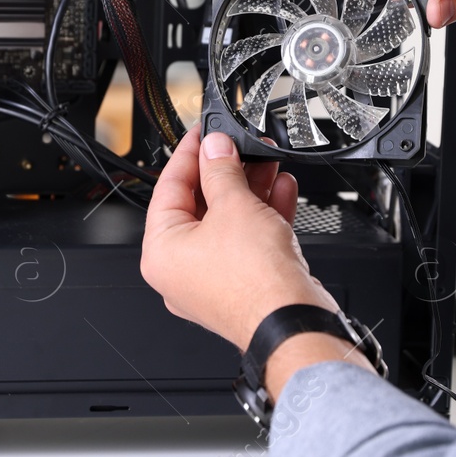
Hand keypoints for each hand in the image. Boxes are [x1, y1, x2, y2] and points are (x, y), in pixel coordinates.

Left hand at [141, 124, 335, 349]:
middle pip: (200, 205)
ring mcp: (214, 279)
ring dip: (250, 189)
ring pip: (229, 222)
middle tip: (239, 146)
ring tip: (267, 162)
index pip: (168, 189)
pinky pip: (248, 241)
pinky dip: (263, 215)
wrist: (293, 321)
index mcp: (162, 252)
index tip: (203, 134)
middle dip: (227, 172)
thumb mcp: (234, 207)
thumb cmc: (254, 282)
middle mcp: (182, 270)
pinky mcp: (245, 284)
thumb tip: (214, 148)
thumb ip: (221, 170)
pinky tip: (281, 190)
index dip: (188, 155)